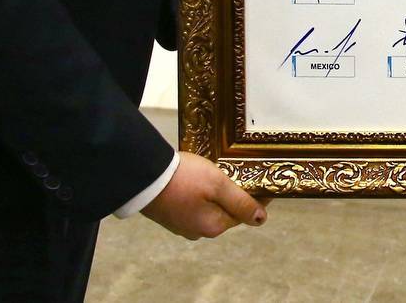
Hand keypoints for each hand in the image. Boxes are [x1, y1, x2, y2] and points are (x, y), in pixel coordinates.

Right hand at [142, 152, 265, 240]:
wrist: (142, 176)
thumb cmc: (184, 179)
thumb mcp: (218, 185)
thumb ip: (240, 203)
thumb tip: (261, 219)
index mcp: (212, 227)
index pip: (244, 213)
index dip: (256, 196)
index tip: (262, 180)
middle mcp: (197, 232)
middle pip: (226, 212)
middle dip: (235, 195)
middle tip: (241, 173)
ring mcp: (182, 225)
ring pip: (210, 209)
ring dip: (217, 195)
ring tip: (220, 174)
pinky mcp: (171, 216)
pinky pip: (195, 207)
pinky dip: (201, 195)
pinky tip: (199, 182)